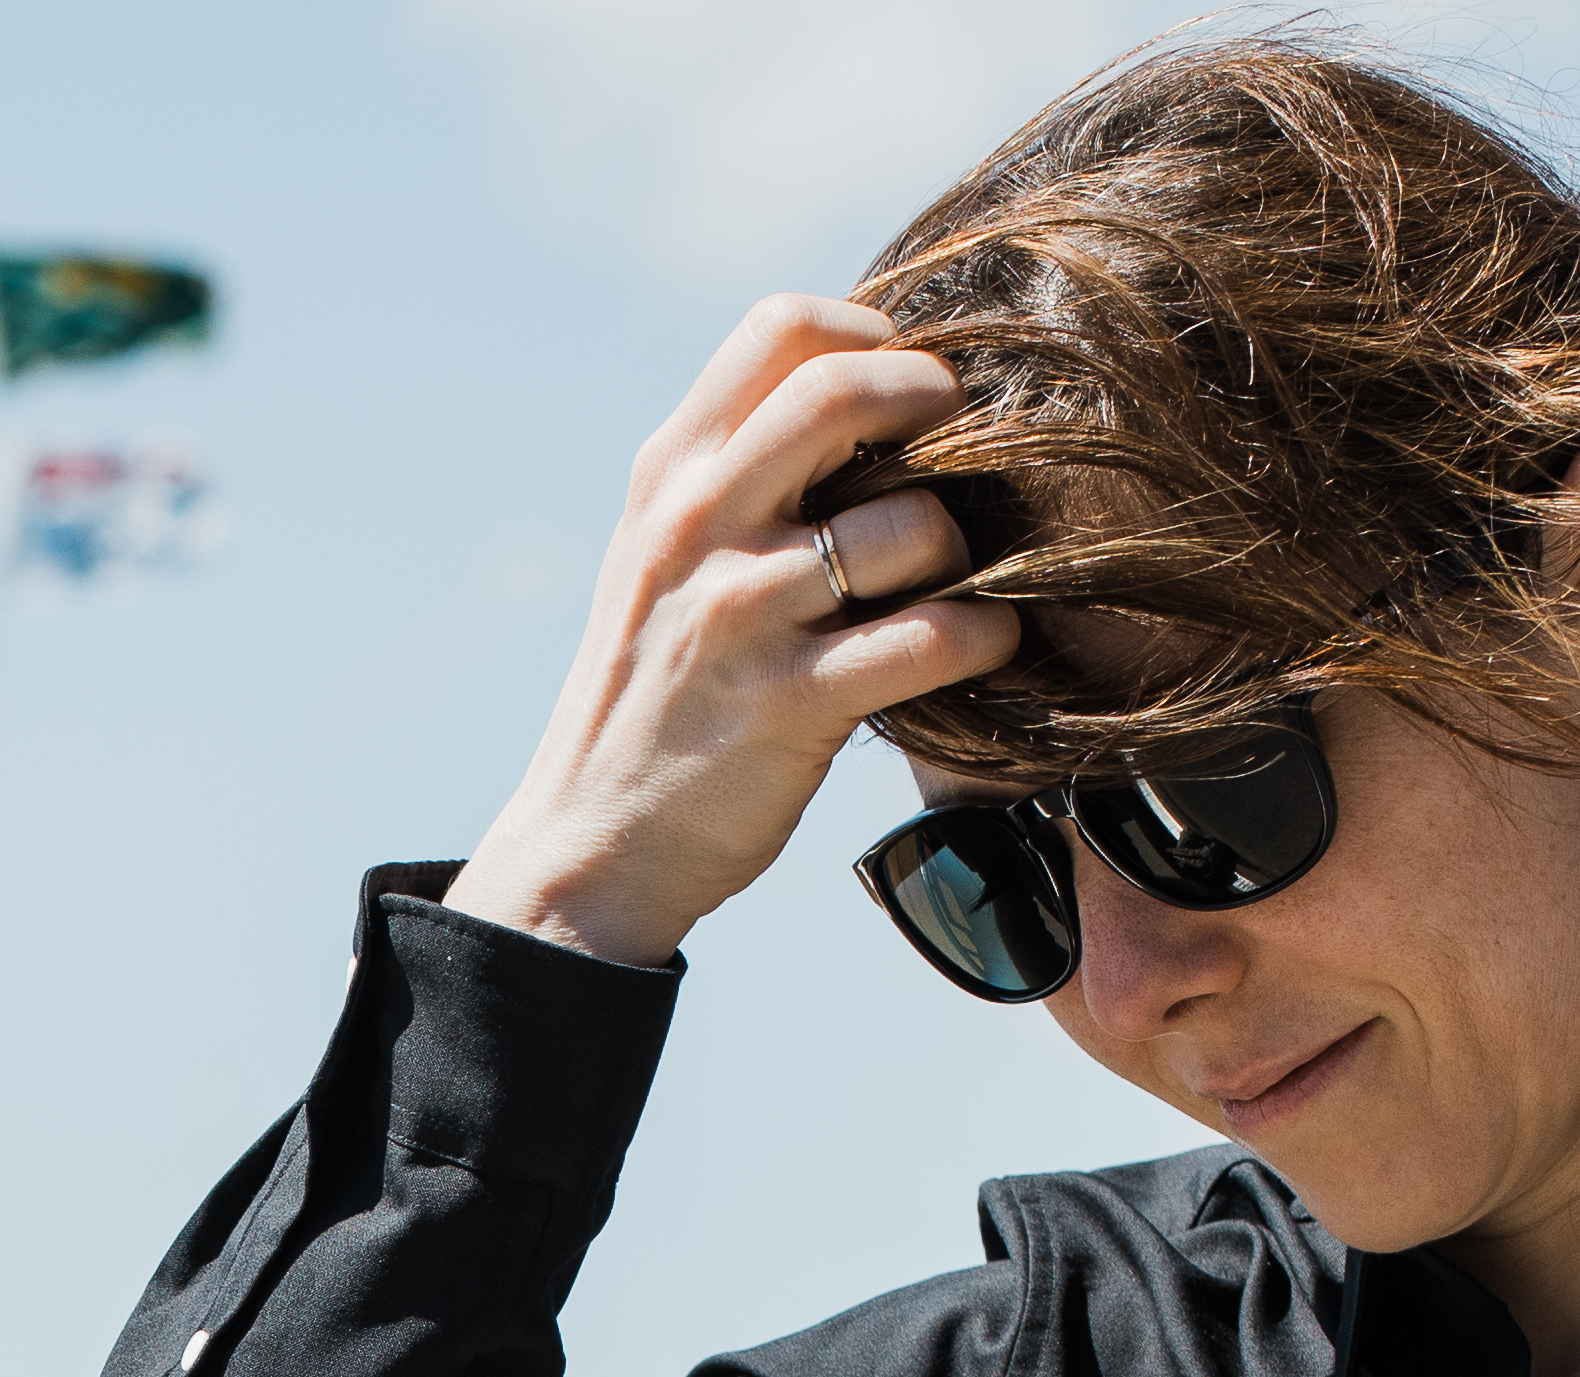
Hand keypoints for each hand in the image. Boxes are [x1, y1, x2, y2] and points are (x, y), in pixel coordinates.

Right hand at [449, 296, 1021, 971]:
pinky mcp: (789, 704)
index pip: (782, 327)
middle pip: (843, 388)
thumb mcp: (661, 556)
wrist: (594, 846)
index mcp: (672, 474)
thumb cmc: (652, 692)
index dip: (875, 336)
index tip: (907, 391)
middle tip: (967, 448)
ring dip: (965, 548)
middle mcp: (698, 525)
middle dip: (935, 403)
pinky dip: (986, 635)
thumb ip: (735, 471)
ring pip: (910, 523)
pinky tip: (980, 646)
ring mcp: (740, 613)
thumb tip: (866, 391)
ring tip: (954, 581)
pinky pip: (934, 637)